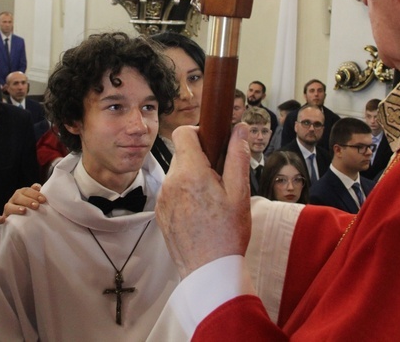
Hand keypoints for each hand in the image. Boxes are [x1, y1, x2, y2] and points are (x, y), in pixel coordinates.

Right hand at [0, 183, 45, 224]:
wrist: (22, 221)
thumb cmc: (32, 208)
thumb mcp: (35, 200)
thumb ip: (36, 193)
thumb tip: (38, 186)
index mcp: (21, 193)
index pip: (27, 191)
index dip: (35, 194)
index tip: (43, 200)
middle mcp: (14, 200)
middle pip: (18, 197)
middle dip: (28, 201)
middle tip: (36, 206)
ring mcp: (8, 209)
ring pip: (9, 207)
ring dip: (16, 208)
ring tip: (24, 211)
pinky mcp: (4, 219)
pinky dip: (0, 219)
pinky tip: (3, 220)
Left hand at [155, 123, 251, 278]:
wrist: (208, 271)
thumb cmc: (228, 233)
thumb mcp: (240, 193)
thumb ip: (238, 156)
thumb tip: (240, 128)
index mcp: (190, 172)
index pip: (183, 133)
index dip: (198, 132)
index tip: (213, 144)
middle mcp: (170, 182)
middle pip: (182, 154)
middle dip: (200, 160)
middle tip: (220, 179)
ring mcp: (162, 198)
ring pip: (177, 174)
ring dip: (192, 178)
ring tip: (211, 200)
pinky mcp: (159, 212)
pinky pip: (171, 192)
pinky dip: (184, 194)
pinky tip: (200, 213)